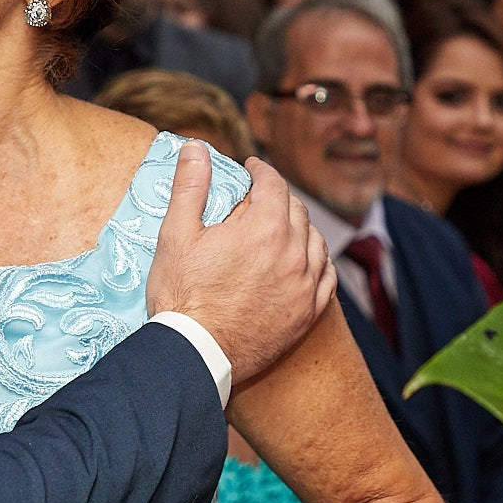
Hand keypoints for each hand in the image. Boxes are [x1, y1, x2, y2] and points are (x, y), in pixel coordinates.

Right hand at [147, 148, 333, 383]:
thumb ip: (190, 186)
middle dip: (277, 197)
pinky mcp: (307, 313)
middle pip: (296, 209)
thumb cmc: (181, 296)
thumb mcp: (176, 234)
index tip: (250, 168)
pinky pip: (326, 277)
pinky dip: (316, 262)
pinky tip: (304, 262)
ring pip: (315, 241)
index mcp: (264, 227)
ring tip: (281, 227)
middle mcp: (294, 252)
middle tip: (259, 198)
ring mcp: (305, 285)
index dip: (260, 170)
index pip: (273, 183)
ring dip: (300, 228)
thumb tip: (196, 147)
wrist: (196, 355)